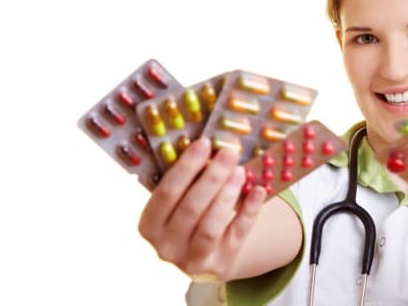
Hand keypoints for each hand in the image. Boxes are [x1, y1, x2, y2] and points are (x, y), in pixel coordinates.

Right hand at [138, 138, 266, 281]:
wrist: (208, 253)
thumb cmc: (192, 214)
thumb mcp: (181, 199)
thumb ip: (189, 179)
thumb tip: (212, 149)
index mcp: (149, 225)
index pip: (166, 193)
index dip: (186, 167)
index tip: (204, 143)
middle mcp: (165, 246)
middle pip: (191, 207)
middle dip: (212, 177)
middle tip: (229, 152)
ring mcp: (192, 259)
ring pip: (211, 225)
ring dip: (228, 194)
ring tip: (241, 170)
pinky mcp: (220, 264)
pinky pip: (237, 234)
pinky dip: (249, 210)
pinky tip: (258, 190)